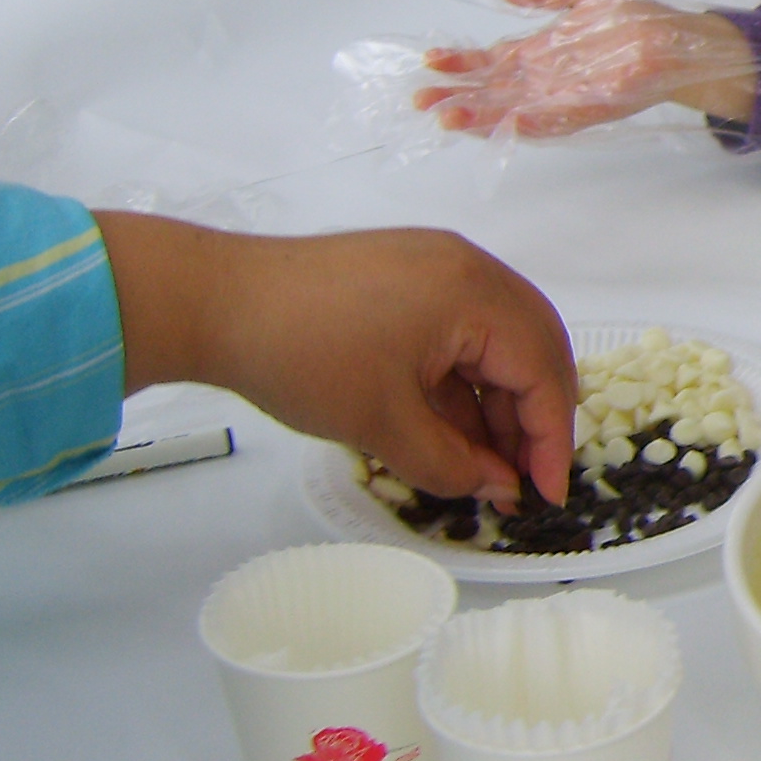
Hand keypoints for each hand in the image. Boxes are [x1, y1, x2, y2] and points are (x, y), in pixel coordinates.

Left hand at [96, 216, 576, 506]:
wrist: (209, 300)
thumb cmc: (301, 355)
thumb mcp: (381, 425)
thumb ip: (452, 463)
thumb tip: (498, 487)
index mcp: (476, 293)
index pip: (542, 372)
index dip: (551, 440)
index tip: (544, 496)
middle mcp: (470, 267)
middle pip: (534, 347)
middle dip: (534, 418)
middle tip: (519, 478)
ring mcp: (437, 264)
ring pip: (497, 340)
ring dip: (497, 401)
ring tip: (478, 461)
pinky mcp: (406, 272)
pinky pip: (459, 328)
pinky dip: (463, 378)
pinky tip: (447, 424)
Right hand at [417, 0, 757, 133]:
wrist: (677, 39)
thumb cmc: (634, 17)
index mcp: (538, 53)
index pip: (489, 62)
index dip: (459, 63)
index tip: (430, 61)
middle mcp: (544, 80)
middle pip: (490, 92)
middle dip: (456, 96)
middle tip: (421, 98)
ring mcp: (563, 98)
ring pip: (511, 111)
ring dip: (480, 117)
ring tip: (447, 118)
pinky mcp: (588, 109)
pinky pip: (551, 121)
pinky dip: (526, 124)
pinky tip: (501, 125)